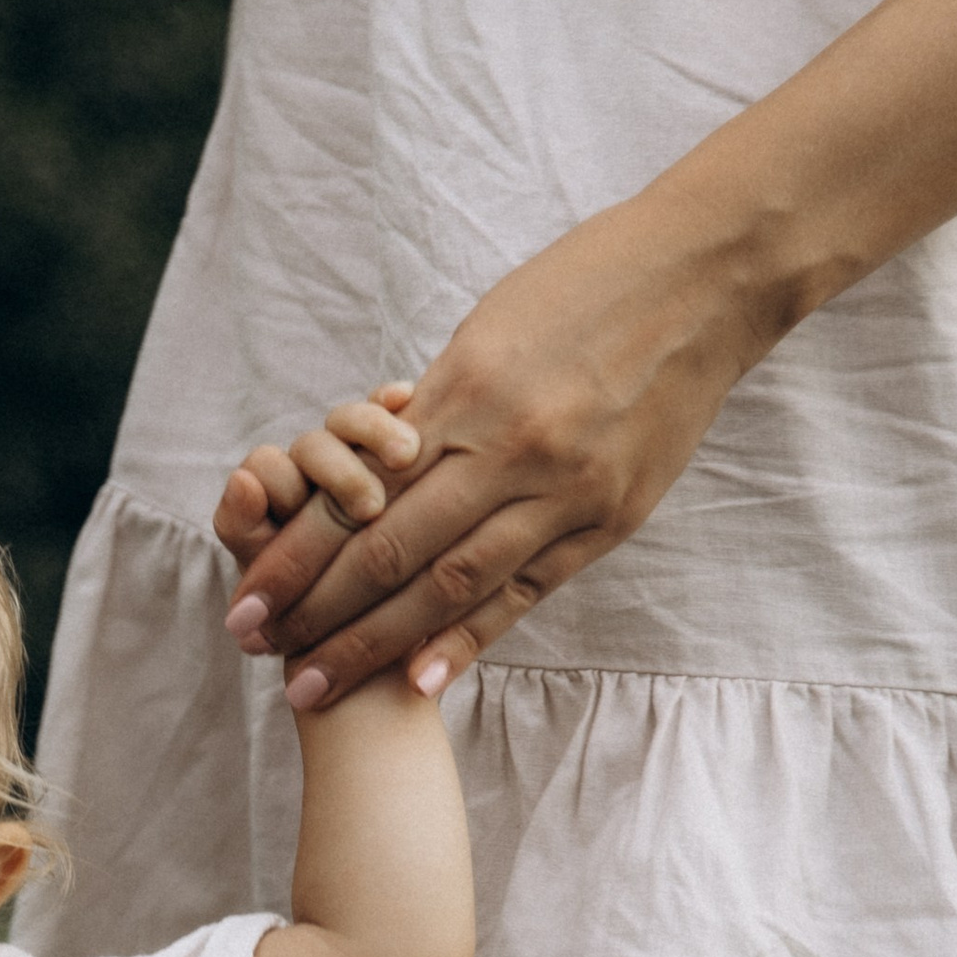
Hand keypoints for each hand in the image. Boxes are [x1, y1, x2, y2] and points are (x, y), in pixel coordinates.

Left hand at [209, 199, 766, 705]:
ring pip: (450, 585)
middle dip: (314, 608)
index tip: (246, 594)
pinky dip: (469, 639)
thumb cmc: (590, 282)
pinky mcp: (610, 518)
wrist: (710, 275)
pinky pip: (525, 593)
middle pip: (389, 550)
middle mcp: (511, 449)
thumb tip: (380, 465)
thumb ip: (438, 404)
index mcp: (467, 392)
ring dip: (374, 643)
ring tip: (317, 681)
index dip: (295, 553)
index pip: (357, 494)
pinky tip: (419, 679)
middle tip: (256, 647)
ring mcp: (565, 491)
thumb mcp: (493, 326)